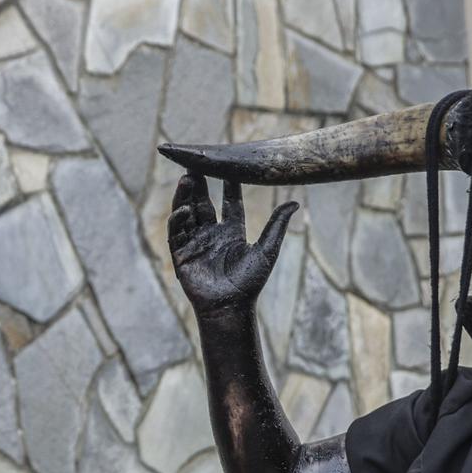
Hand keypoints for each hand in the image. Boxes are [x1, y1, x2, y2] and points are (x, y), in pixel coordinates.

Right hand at [167, 172, 298, 320]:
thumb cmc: (250, 283)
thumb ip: (276, 225)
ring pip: (187, 214)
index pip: (229, 203)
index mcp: (232, 233)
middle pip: (204, 204)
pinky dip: (178, 220)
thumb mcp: (267, 249)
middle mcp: (212, 235)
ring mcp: (196, 243)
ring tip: (187, 179)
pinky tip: (183, 209)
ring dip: (185, 197)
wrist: (231, 306)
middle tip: (198, 165)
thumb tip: (294, 202)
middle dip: (201, 185)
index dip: (230, 185)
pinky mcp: (182, 255)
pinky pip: (177, 233)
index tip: (229, 166)